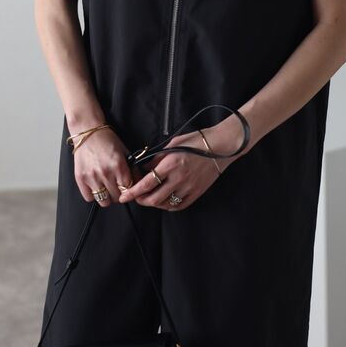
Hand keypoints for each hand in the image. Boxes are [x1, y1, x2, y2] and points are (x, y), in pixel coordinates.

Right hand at [72, 126, 141, 206]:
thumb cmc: (107, 140)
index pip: (128, 190)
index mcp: (119, 166)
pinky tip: (96, 187)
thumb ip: (132, 168)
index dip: (129, 190)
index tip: (127, 188)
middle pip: (117, 198)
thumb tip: (139, 182)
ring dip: (107, 197)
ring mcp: (92, 177)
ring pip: (104, 201)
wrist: (88, 131)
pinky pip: (89, 198)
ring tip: (107, 189)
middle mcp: (106, 173)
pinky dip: (93, 195)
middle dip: (119, 194)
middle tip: (117, 187)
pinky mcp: (80, 179)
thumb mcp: (125, 151)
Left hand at [119, 115, 245, 210]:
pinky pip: (179, 205)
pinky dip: (168, 205)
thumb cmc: (197, 141)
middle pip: (153, 198)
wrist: (221, 147)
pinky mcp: (196, 193)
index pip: (146, 183)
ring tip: (150, 197)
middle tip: (136, 197)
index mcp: (171, 164)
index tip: (124, 196)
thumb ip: (158, 157)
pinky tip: (165, 200)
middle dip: (141, 200)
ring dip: (154, 203)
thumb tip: (145, 167)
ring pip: (165, 204)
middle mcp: (178, 178)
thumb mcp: (173, 144)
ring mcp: (188, 188)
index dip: (133, 192)